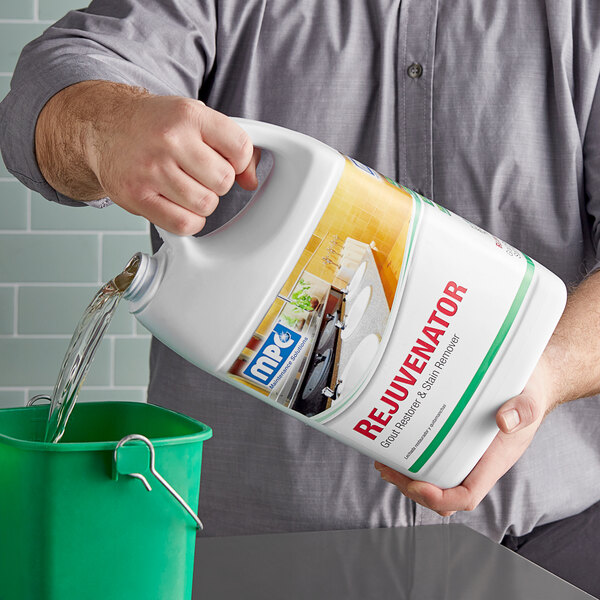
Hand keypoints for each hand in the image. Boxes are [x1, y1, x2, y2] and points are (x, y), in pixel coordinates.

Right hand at [86, 93, 258, 233]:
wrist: (103, 125)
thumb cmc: (155, 125)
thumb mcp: (194, 118)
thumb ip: (230, 144)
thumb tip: (251, 181)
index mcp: (189, 115)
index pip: (240, 148)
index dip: (240, 162)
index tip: (227, 161)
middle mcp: (169, 140)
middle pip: (224, 181)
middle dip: (218, 183)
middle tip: (200, 175)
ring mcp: (151, 169)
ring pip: (206, 205)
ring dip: (202, 203)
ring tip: (186, 188)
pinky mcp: (136, 196)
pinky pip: (183, 224)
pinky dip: (188, 221)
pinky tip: (178, 206)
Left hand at [374, 354, 557, 514]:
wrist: (529, 383)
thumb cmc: (529, 394)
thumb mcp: (529, 400)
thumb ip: (522, 411)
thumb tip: (504, 421)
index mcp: (492, 462)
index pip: (466, 496)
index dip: (440, 498)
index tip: (418, 484)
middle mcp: (475, 463)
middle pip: (441, 493)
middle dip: (412, 487)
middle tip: (387, 468)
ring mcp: (463, 453)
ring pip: (433, 479)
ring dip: (406, 476)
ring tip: (383, 460)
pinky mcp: (453, 438)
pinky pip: (431, 457)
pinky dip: (411, 456)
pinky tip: (394, 444)